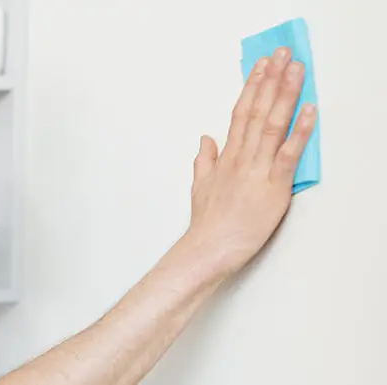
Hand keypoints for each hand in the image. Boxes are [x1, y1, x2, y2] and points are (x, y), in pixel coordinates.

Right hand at [185, 46, 315, 276]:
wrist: (209, 248)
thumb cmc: (207, 223)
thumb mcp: (200, 187)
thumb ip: (203, 160)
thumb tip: (205, 140)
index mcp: (227, 157)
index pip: (240, 113)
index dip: (252, 87)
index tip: (260, 66)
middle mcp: (241, 158)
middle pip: (257, 110)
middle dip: (270, 80)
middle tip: (281, 55)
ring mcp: (256, 170)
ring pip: (271, 124)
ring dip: (285, 94)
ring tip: (295, 71)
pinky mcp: (272, 187)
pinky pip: (287, 153)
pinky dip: (299, 131)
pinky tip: (308, 111)